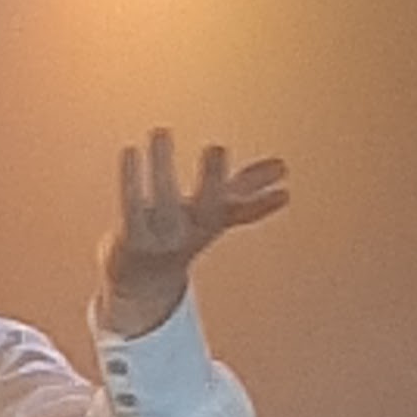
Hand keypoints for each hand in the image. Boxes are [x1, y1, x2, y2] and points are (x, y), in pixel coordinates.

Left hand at [98, 130, 289, 335]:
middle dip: (213, 180)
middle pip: (206, 208)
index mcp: (212, 223)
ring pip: (164, 201)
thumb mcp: (217, 211)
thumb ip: (247, 187)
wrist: (145, 284)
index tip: (285, 192)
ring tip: (161, 132)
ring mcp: (161, 237)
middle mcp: (190, 232)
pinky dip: (131, 179)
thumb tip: (283, 167)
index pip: (242, 213)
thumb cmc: (184, 234)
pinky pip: (131, 205)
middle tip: (217, 148)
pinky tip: (130, 150)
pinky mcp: (132, 237)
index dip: (263, 205)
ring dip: (162, 166)